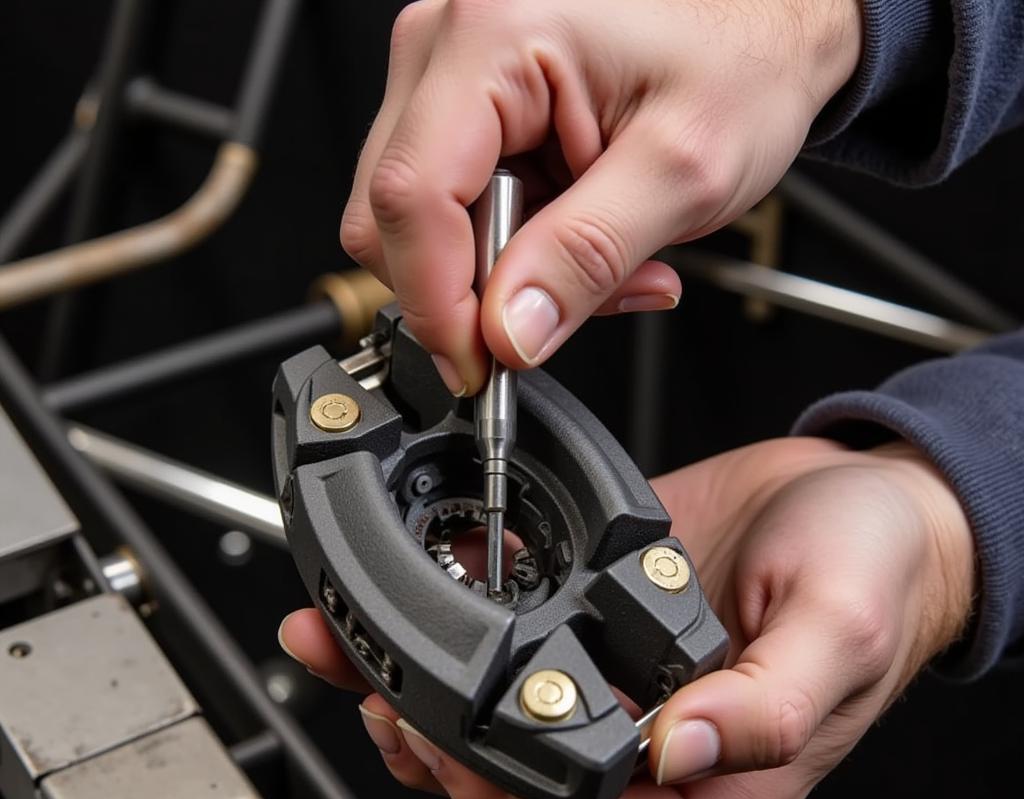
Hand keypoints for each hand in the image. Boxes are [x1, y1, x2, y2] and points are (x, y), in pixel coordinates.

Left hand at [279, 438, 973, 798]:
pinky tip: (427, 593)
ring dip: (430, 686)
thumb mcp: (836, 630)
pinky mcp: (609, 610)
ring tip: (359, 651)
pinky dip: (468, 618)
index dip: (501, 792)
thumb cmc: (879, 570)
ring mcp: (628, 669)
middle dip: (438, 741)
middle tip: (377, 698)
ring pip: (509, 704)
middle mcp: (660, 730)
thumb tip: (676, 751)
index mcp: (714, 767)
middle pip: (526, 766)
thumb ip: (764, 705)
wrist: (872, 497)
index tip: (438, 749)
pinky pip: (525, 630)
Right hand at [340, 0, 861, 394]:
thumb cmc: (741, 60)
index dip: (436, 302)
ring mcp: (449, 77)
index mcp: (494, 35)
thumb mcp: (683, 173)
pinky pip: (453, 215)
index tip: (478, 363)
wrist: (763, 26)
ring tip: (599, 263)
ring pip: (423, 227)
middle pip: (396, 217)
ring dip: (503, 276)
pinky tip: (577, 241)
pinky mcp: (465, 111)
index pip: (410, 197)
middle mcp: (450, 45)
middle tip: (560, 307)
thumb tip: (507, 333)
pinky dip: (511, 253)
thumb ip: (587, 258)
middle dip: (472, 291)